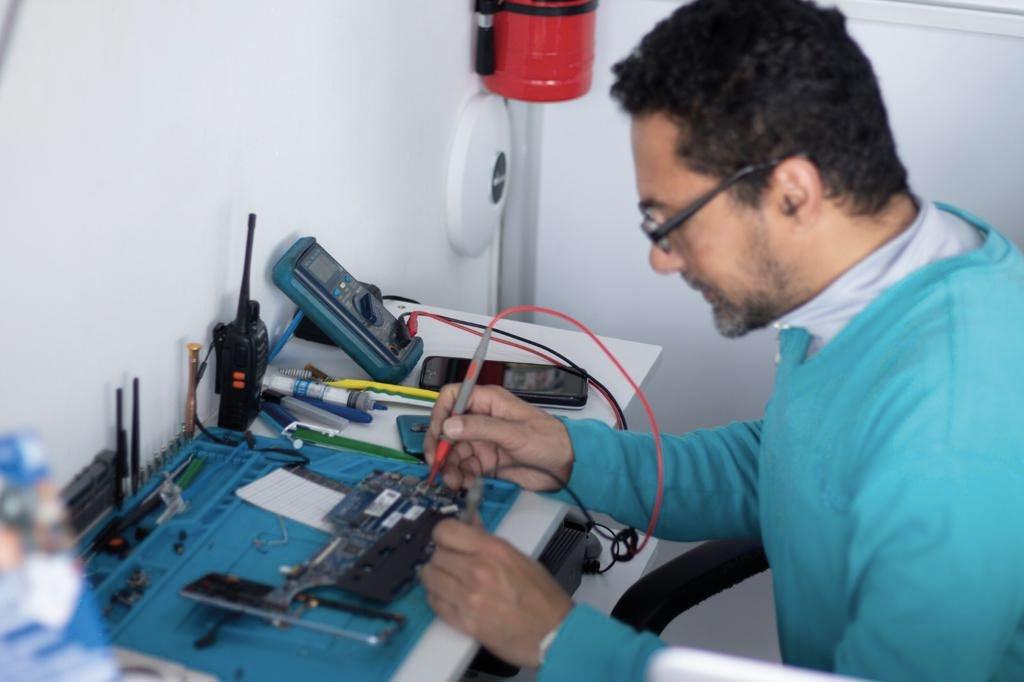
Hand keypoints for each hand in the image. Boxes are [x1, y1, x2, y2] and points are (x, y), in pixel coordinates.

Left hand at [421, 518, 571, 667]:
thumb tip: (469, 525)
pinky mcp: (464, 622)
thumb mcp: (519, 558)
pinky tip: (451, 598)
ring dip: (437, 578)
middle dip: (442, 558)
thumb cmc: (542, 596)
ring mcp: (469, 597)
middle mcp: (477, 570)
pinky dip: (439, 599)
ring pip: (430, 578)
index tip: (447, 540)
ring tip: (449, 582)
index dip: (443, 535)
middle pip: (435, 555)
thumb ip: (488, 541)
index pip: (445, 531)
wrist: (553, 634)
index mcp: (493, 550)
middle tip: (452, 564)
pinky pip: (435, 603)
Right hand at [424, 384, 573, 491]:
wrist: (567, 466)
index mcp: (489, 402)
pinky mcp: (486, 462)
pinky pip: (464, 468)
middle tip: (437, 462)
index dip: (440, 413)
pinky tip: (464, 483)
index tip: (438, 433)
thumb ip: (481, 428)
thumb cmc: (551, 440)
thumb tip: (450, 425)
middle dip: (440, 446)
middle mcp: (482, 420)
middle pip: (447, 428)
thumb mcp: (515, 433)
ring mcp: (483, 441)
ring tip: (453, 480)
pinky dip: (460, 476)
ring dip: (449, 466)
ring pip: (453, 451)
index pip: (452, 398)